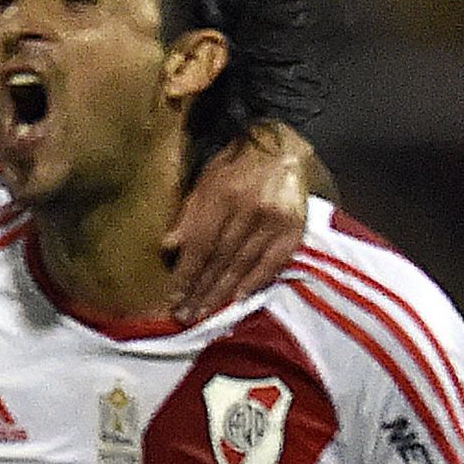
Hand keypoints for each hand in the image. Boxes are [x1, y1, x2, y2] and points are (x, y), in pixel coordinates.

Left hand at [164, 120, 309, 323]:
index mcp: (223, 194)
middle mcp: (249, 209)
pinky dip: (255, 282)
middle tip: (185, 316)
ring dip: (222, 293)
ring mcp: (274, 221)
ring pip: (243, 264)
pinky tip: (238, 299)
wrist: (282, 147)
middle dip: (200, 290)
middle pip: (220, 258)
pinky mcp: (294, 229)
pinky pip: (273, 263)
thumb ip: (189, 213)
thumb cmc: (236, 165)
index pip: (201, 243)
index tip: (173, 298)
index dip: (186, 273)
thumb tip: (169, 247)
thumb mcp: (206, 180)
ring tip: (205, 313)